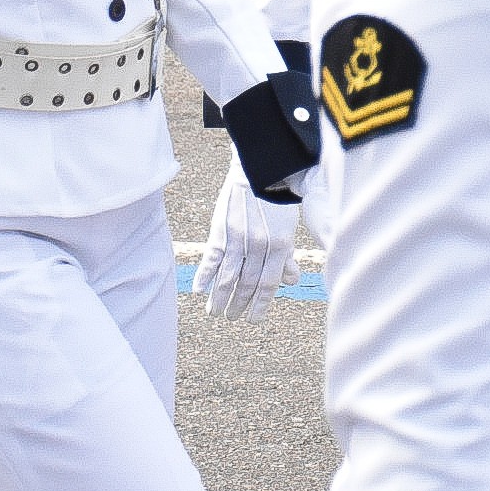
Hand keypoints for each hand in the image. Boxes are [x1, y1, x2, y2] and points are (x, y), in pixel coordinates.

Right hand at [192, 152, 299, 321]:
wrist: (260, 171)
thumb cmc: (278, 201)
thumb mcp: (289, 228)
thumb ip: (288, 256)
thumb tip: (290, 281)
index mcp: (280, 245)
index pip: (269, 284)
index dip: (261, 304)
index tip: (254, 319)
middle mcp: (259, 245)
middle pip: (247, 284)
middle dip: (239, 305)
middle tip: (233, 317)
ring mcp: (238, 239)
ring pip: (227, 276)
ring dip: (220, 298)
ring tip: (215, 312)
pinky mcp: (220, 230)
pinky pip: (211, 257)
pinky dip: (204, 275)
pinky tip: (199, 290)